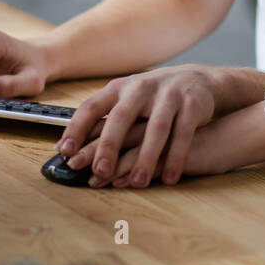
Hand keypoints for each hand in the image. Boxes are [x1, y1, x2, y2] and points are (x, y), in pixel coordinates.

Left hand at [58, 65, 230, 186]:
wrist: (199, 82)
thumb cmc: (153, 99)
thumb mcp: (126, 102)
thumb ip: (101, 122)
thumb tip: (65, 149)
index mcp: (119, 89)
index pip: (92, 107)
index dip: (77, 128)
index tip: (65, 152)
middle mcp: (141, 89)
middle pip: (122, 118)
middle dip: (109, 145)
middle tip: (100, 172)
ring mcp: (168, 95)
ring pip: (155, 129)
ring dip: (146, 158)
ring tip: (137, 183)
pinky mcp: (192, 104)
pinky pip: (183, 133)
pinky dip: (176, 157)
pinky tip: (170, 178)